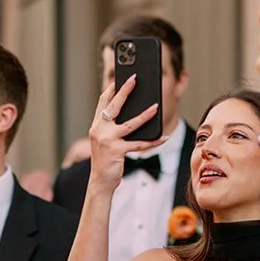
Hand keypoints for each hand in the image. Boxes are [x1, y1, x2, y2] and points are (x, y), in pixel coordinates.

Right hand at [85, 77, 161, 193]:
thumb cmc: (106, 160)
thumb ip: (113, 127)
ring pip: (130, 124)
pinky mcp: (117, 151)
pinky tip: (163, 136)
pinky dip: (153, 141)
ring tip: (156, 107)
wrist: (100, 181)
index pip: (102, 102)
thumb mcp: (105, 140)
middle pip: (114, 106)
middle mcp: (99, 130)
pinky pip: (139, 144)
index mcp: (96, 126)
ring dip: (145, 115)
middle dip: (125, 90)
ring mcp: (107, 140)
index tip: (119, 79)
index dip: (110, 89)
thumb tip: (133, 114)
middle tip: (135, 79)